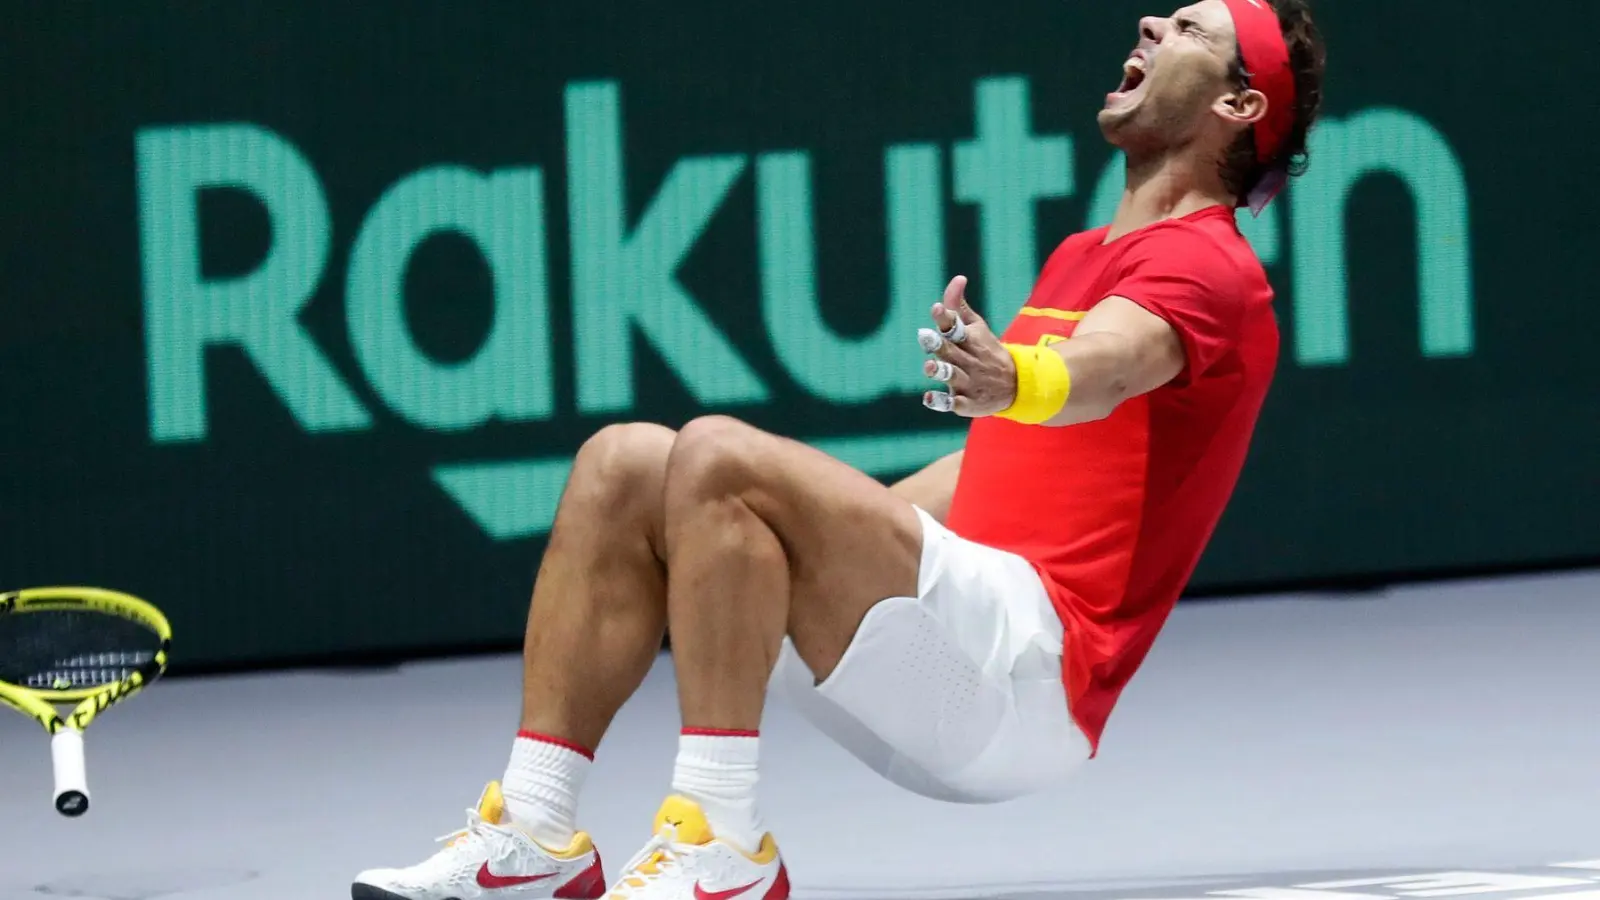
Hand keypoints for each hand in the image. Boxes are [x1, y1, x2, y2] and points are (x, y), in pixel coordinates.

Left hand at [918, 276, 1016, 416]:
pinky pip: (953, 404)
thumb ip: (959, 307)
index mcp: (970, 340)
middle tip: (924, 336)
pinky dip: (941, 402)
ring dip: (940, 371)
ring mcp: (968, 383)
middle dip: (938, 344)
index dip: (945, 318)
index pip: (956, 327)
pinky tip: (928, 398)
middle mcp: (969, 361)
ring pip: (952, 376)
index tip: (935, 309)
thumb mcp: (977, 328)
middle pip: (950, 351)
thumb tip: (958, 277)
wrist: (1016, 385)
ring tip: (929, 367)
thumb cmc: (987, 350)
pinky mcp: (967, 404)